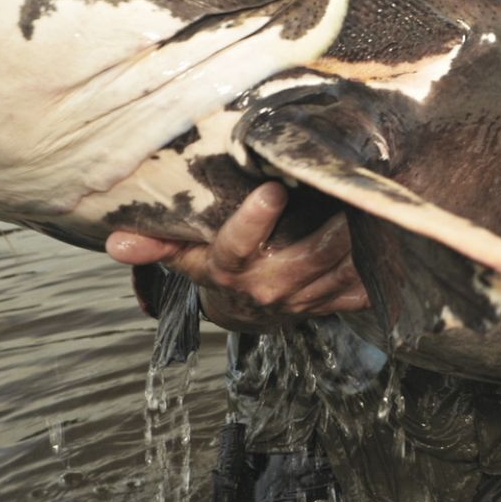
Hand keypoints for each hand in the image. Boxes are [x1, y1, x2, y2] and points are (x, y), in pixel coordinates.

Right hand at [105, 181, 370, 328]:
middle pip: (305, 255)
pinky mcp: (331, 303)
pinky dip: (376, 265)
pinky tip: (386, 237)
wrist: (249, 311)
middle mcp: (267, 288)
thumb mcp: (186, 255)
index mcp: (229, 268)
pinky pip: (360, 286)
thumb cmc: (218, 265)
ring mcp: (303, 299)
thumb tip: (114, 243)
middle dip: (329, 226)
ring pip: (338, 268)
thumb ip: (156, 245)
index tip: (271, 190)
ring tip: (369, 203)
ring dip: (357, 240)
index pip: (236, 246)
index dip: (254, 221)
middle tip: (347, 191)